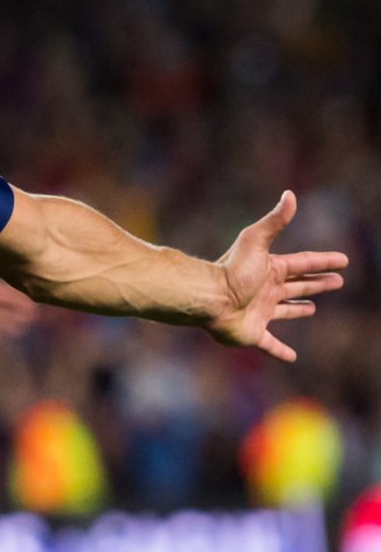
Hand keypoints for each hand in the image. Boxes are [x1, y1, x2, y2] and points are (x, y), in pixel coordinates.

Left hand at [207, 191, 347, 361]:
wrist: (209, 298)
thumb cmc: (232, 270)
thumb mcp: (255, 241)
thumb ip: (274, 221)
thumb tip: (290, 194)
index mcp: (271, 270)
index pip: (304, 263)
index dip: (323, 262)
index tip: (343, 260)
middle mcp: (267, 290)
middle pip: (298, 285)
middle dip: (317, 282)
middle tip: (337, 282)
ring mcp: (261, 312)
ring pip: (286, 311)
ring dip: (299, 309)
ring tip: (312, 308)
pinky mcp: (253, 333)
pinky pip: (271, 344)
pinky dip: (280, 351)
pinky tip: (291, 357)